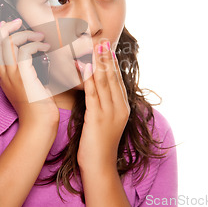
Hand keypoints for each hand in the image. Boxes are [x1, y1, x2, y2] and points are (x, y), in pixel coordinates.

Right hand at [0, 18, 59, 128]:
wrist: (40, 124)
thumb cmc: (40, 108)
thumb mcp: (32, 87)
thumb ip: (31, 73)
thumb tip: (39, 59)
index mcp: (5, 77)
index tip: (7, 24)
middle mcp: (5, 75)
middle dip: (6, 28)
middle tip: (19, 21)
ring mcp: (12, 75)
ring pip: (9, 44)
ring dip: (25, 35)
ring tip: (40, 37)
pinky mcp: (23, 76)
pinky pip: (24, 51)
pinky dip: (35, 44)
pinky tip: (45, 47)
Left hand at [77, 39, 129, 170]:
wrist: (100, 166)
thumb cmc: (99, 144)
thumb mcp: (105, 121)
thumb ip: (103, 104)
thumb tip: (96, 89)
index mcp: (122, 107)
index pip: (117, 79)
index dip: (112, 62)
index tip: (107, 47)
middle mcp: (119, 107)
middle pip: (112, 77)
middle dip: (107, 57)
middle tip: (102, 39)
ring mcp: (109, 112)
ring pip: (104, 82)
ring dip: (99, 63)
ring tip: (95, 47)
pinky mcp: (97, 118)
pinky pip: (93, 95)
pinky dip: (89, 80)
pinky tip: (85, 67)